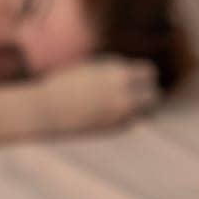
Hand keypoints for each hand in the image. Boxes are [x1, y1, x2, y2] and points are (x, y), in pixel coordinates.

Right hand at [35, 56, 159, 134]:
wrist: (45, 108)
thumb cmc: (63, 87)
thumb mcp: (91, 71)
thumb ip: (113, 73)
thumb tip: (133, 79)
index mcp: (117, 72)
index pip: (149, 72)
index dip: (142, 78)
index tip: (134, 82)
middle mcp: (122, 91)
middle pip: (153, 95)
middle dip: (147, 96)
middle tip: (135, 99)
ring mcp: (118, 111)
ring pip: (145, 112)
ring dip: (139, 110)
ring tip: (121, 109)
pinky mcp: (111, 128)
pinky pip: (130, 123)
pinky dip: (124, 120)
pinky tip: (107, 118)